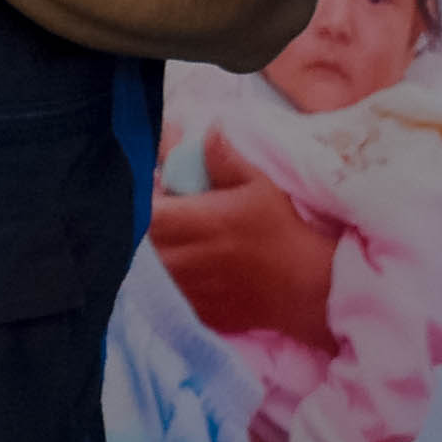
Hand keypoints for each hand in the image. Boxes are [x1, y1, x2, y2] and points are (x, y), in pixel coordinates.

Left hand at [150, 135, 338, 339]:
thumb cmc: (282, 232)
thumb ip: (223, 157)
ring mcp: (179, 292)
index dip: (139, 198)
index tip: (154, 191)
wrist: (309, 289)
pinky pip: (160, 295)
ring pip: (142, 268)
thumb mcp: (258, 185)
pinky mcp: (187, 313)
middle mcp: (175, 260)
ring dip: (149, 252)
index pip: (136, 209)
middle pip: (132, 239)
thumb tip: (207, 127)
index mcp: (188, 224)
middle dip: (139, 223)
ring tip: (174, 241)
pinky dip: (164, 281)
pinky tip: (186, 269)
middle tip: (164, 213)